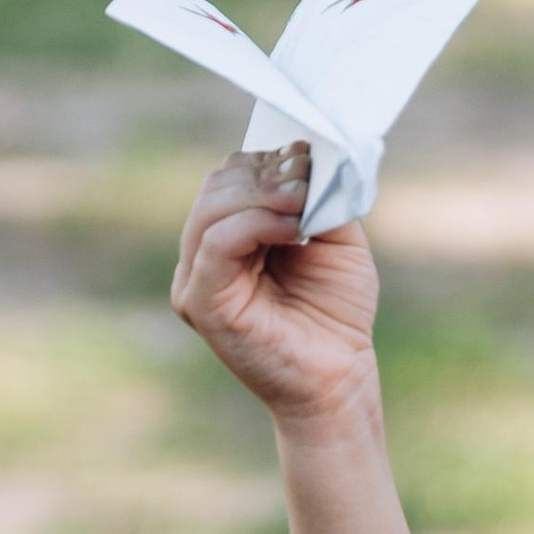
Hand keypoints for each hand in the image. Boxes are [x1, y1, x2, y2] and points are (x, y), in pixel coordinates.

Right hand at [171, 154, 380, 426]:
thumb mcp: (335, 240)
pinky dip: (256, 222)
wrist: (338, 378)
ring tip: (303, 200)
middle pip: (217, 186)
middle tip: (307, 176)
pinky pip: (217, 242)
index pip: (230, 178)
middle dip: (265, 173)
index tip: (308, 157)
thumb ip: (318, 198)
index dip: (267, 160)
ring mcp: (195, 278)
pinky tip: (294, 228)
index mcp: (230, 237)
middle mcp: (204, 255)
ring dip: (263, 194)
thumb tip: (309, 156)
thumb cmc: (336, 315)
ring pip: (212, 208)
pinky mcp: (200, 301)